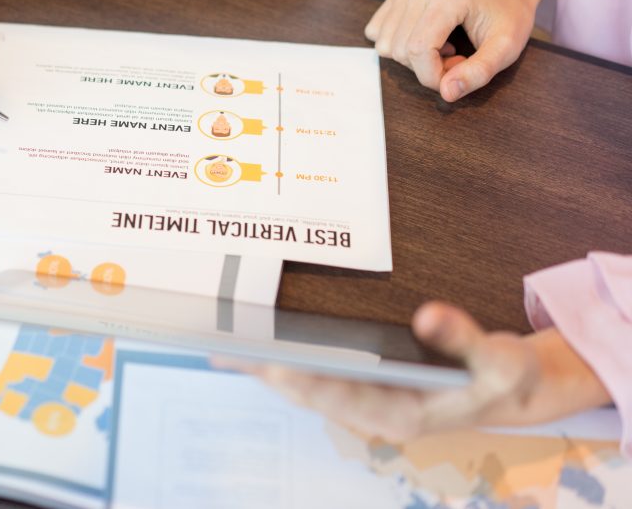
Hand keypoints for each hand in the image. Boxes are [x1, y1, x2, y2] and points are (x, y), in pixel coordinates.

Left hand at [214, 302, 610, 441]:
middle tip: (225, 350)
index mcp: (402, 415)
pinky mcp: (360, 386)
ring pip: (304, 387)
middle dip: (268, 372)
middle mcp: (374, 412)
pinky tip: (257, 347)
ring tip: (223, 347)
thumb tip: (428, 315)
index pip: (342, 398)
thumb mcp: (502, 360)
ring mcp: (364, 401)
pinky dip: (284, 361)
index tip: (274, 363)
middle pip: (309, 394)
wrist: (508, 388)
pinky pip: (313, 376)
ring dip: (266, 368)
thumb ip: (466, 339)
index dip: (306, 380)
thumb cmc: (504, 377)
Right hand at [365, 0, 556, 101]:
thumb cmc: (509, 12)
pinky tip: (427, 36)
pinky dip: (400, 44)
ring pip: (386, 45)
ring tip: (444, 46)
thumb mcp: (507, 47)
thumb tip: (447, 93)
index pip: (418, 50)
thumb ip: (479, 72)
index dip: (433, 76)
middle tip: (456, 57)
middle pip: (400, 50)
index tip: (458, 75)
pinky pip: (379, 33)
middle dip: (426, 67)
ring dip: (413, 58)